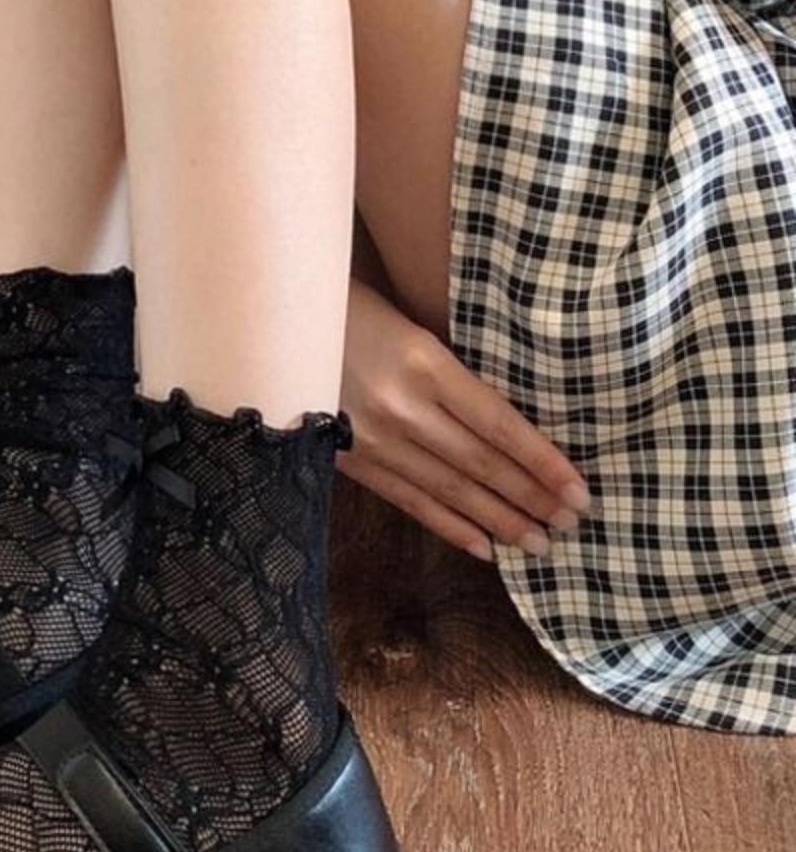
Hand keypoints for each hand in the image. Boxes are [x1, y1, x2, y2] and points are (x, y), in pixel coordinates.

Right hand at [338, 278, 591, 560]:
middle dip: (531, 499)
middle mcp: (401, 407)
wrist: (271, 322)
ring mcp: (372, 438)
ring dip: (498, 520)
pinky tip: (481, 546)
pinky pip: (407, 499)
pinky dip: (447, 525)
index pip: (500, 425)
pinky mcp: (349, 458)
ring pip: (449, 489)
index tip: (580, 491)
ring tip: (538, 544)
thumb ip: (452, 364)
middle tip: (571, 526)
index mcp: (423, 362)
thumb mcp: (409, 319)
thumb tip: (512, 413)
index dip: (543, 462)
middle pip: (481, 464)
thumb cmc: (349, 305)